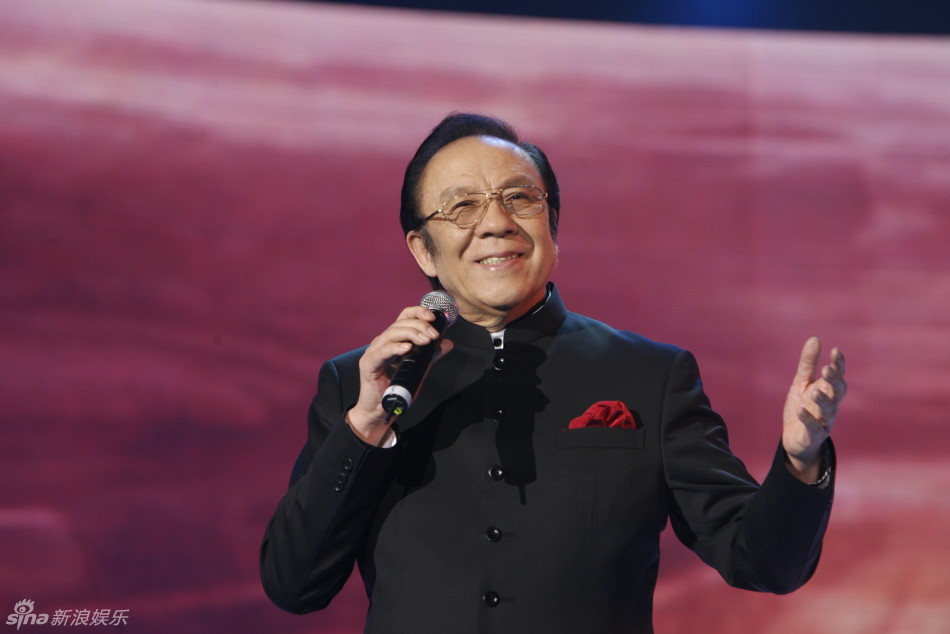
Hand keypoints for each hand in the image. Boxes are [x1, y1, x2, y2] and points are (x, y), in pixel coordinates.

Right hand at [346, 306, 449, 445]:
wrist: (380, 410)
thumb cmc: (397, 389)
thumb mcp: (419, 368)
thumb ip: (431, 355)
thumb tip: (447, 343)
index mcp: (392, 339)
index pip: (404, 317)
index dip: (418, 312)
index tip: (433, 317)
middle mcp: (381, 342)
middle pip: (400, 324)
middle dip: (420, 326)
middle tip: (434, 336)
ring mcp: (373, 352)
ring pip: (391, 334)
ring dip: (411, 334)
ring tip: (426, 341)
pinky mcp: (368, 364)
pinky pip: (381, 352)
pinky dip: (395, 347)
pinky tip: (408, 348)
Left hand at [782, 337, 846, 480]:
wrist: (794, 438)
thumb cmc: (802, 406)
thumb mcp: (801, 382)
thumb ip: (808, 363)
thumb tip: (815, 338)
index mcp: (828, 391)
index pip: (837, 376)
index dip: (839, 364)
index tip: (835, 350)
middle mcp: (830, 405)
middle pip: (837, 392)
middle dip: (834, 381)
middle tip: (827, 369)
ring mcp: (824, 421)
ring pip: (829, 410)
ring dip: (824, 400)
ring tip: (815, 391)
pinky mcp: (813, 435)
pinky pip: (813, 427)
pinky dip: (808, 419)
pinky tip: (800, 410)